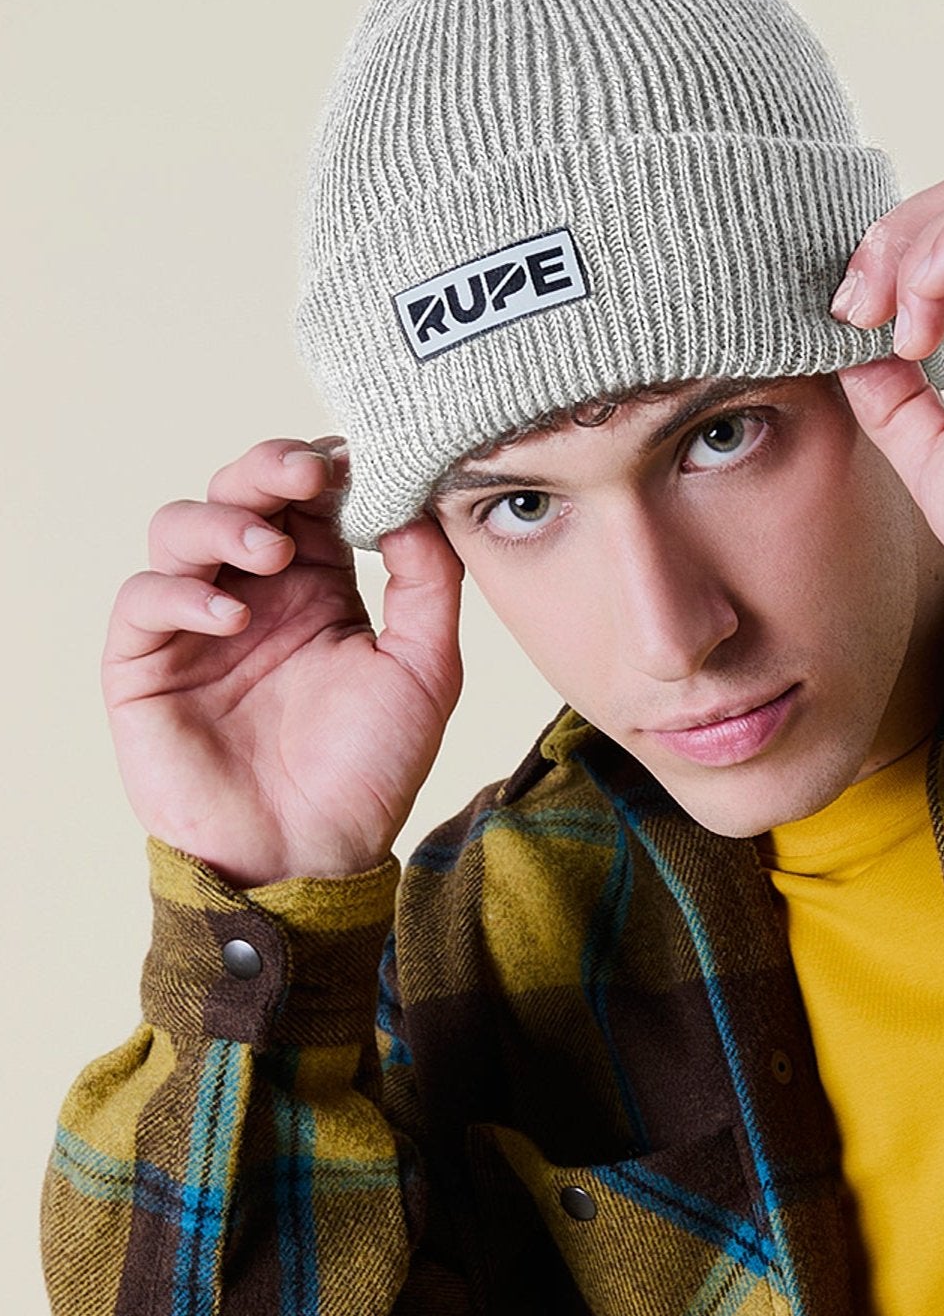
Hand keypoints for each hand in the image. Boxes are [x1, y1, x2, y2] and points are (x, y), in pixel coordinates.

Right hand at [103, 439, 463, 887]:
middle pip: (238, 493)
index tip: (354, 457)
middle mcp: (253, 592)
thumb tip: (416, 501)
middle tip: (302, 476)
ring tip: (269, 553)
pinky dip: (181, 590)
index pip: (306, 499)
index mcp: (317, 585)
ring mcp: (194, 622)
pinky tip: (232, 612)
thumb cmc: (368, 770)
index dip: (322, 468)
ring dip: (223, 521)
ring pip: (179, 527)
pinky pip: (143, 598)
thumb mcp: (426, 670)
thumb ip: (428, 583)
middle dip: (266, 470)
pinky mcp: (145, 664)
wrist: (311, 858)